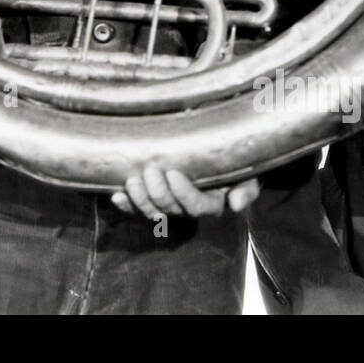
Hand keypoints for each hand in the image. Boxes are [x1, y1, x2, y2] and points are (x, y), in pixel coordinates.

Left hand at [111, 165, 260, 218]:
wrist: (219, 151)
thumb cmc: (234, 161)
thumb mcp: (246, 173)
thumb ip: (246, 189)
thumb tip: (236, 205)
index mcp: (211, 203)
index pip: (197, 206)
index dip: (183, 194)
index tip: (173, 173)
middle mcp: (188, 207)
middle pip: (170, 209)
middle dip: (158, 193)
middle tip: (151, 171)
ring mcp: (169, 205)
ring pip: (152, 212)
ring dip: (140, 199)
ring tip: (132, 181)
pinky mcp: (152, 199)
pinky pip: (138, 209)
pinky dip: (126, 205)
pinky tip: (117, 197)